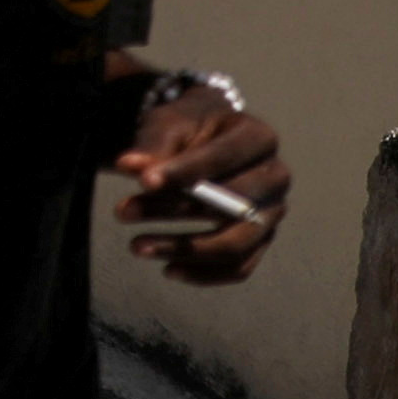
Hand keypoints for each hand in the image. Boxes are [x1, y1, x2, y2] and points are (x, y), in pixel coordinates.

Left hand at [113, 74, 289, 283]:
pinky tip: (168, 269)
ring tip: (136, 246)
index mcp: (258, 137)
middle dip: (172, 210)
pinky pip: (240, 267)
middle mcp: (274, 177)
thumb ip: (154, 147)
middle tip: (123, 211)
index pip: (222, 157)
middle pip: (229, 203)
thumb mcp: (170, 125)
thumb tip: (128, 166)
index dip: (183, 171)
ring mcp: (271, 212)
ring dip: (184, 249)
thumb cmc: (188, 128)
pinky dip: (204, 273)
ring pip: (235, 242)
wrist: (204, 140)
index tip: (143, 181)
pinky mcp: (261, 239)